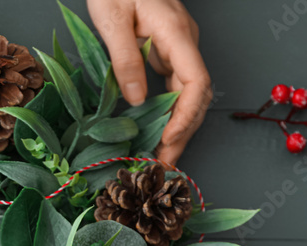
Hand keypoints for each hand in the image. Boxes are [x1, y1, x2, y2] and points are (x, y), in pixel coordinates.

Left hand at [86, 0, 211, 164]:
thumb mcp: (110, 18)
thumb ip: (125, 58)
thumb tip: (135, 101)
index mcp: (176, 33)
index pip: (196, 83)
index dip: (185, 117)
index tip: (167, 141)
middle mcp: (184, 42)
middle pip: (195, 96)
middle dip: (182, 134)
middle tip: (161, 166)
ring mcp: (177, 47)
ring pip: (186, 95)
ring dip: (176, 128)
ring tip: (158, 158)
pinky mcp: (166, 51)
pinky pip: (173, 87)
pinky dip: (166, 114)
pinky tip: (154, 133)